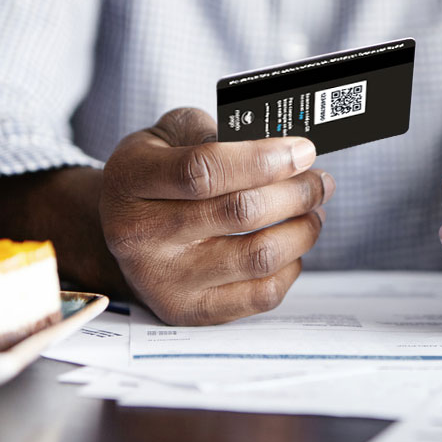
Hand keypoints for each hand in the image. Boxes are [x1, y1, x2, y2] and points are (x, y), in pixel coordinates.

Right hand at [99, 108, 332, 324]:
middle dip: (297, 193)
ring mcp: (164, 279)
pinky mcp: (189, 310)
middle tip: (320, 181)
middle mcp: (140, 234)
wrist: (122, 229)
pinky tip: (291, 244)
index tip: (303, 151)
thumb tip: (277, 147)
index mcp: (132, 179)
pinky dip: (291, 266)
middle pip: (240, 213)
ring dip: (303, 229)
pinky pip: (261, 295)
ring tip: (313, 210)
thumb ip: (214, 131)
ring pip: (259, 256)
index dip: (265, 159)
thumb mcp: (169, 134)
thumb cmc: (156, 175)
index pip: (205, 170)